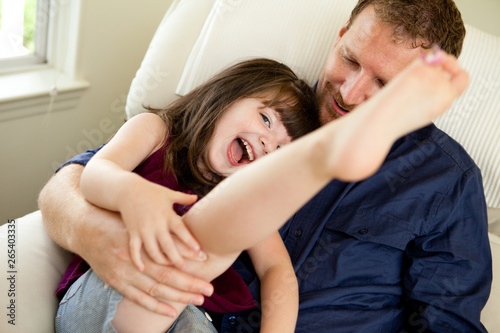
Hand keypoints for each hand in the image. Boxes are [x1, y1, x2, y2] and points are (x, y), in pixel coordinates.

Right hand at [81, 208, 213, 316]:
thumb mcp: (148, 207)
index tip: (206, 260)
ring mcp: (126, 268)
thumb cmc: (119, 218)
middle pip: (168, 270)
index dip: (189, 253)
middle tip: (209, 290)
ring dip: (178, 295)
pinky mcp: (117, 280)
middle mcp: (137, 253)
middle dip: (190, 282)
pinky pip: (138, 297)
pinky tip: (170, 311)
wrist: (86, 226)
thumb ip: (173, 203)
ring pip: (156, 285)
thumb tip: (194, 197)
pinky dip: (154, 304)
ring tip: (197, 299)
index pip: (172, 244)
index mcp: (146, 234)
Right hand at [120, 182, 201, 270]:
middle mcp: (156, 224)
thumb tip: (197, 197)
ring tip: (169, 267)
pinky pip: (134, 249)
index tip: (199, 251)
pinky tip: (142, 268)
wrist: (127, 190)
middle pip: (168, 245)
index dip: (189, 240)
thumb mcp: (168, 194)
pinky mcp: (132, 233)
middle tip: (185, 268)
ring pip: (152, 250)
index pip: (180, 229)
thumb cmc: (151, 191)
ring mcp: (143, 230)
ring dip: (161, 261)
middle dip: (176, 257)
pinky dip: (137, 259)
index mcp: (167, 214)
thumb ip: (183, 198)